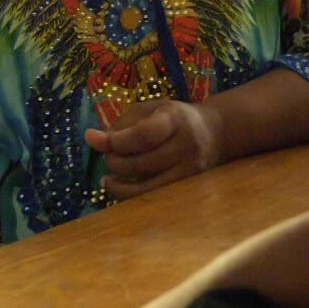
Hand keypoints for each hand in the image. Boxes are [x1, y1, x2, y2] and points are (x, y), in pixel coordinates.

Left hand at [85, 98, 224, 200]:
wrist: (217, 133)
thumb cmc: (175, 118)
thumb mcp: (149, 111)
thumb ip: (121, 124)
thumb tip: (91, 139)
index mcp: (176, 118)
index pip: (144, 134)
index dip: (117, 141)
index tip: (99, 140)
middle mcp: (187, 144)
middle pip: (142, 163)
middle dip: (115, 162)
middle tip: (108, 157)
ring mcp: (191, 169)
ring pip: (146, 186)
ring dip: (119, 184)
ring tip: (108, 178)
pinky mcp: (190, 186)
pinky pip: (154, 197)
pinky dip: (131, 195)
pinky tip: (119, 187)